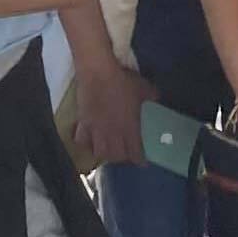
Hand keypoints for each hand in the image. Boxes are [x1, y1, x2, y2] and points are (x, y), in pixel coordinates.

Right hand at [67, 52, 144, 170]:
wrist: (98, 73)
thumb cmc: (123, 81)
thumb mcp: (143, 87)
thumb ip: (151, 95)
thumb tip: (156, 96)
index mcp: (129, 128)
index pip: (135, 152)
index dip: (139, 160)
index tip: (142, 163)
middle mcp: (112, 133)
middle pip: (115, 156)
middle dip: (121, 158)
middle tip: (124, 152)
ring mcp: (96, 130)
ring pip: (98, 152)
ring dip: (103, 153)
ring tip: (106, 150)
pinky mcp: (82, 123)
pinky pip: (81, 140)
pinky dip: (84, 143)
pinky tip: (87, 140)